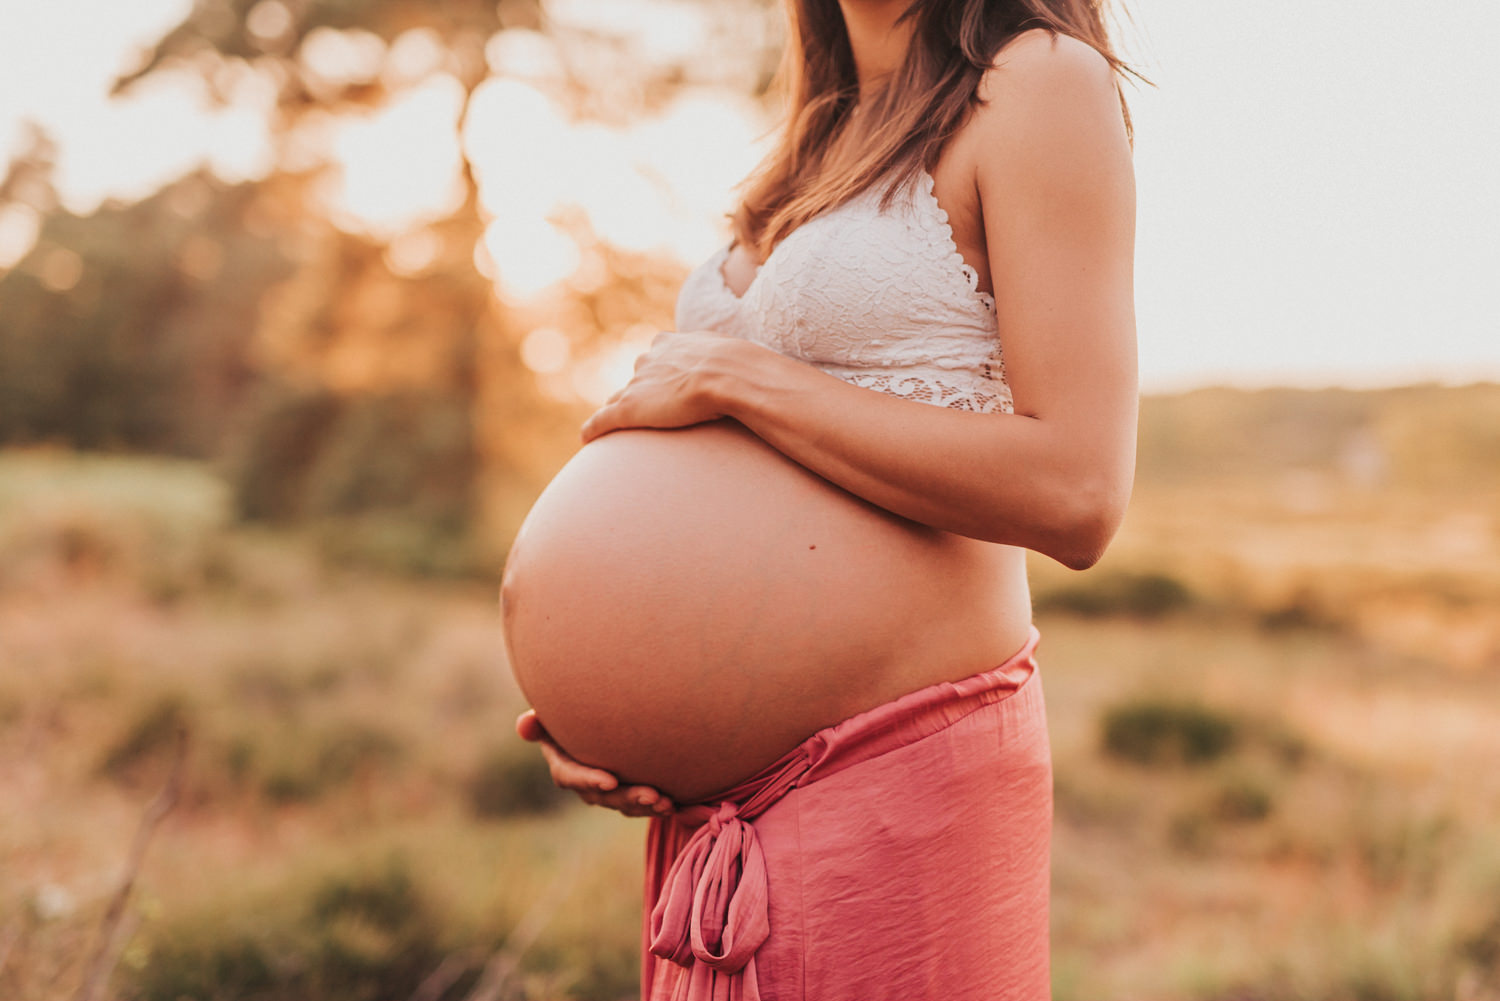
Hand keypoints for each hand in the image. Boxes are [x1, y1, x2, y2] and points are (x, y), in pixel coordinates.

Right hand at [515, 710, 674, 817]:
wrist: (606, 718)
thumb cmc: (575, 708)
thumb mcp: (554, 711)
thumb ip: (541, 719)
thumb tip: (524, 724)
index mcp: (564, 763)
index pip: (571, 776)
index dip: (589, 779)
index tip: (610, 779)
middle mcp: (586, 782)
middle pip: (604, 796)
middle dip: (627, 798)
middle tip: (651, 795)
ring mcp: (609, 790)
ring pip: (625, 804)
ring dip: (646, 806)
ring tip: (667, 803)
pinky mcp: (631, 790)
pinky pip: (643, 804)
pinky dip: (659, 805)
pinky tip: (678, 804)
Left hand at [579, 331, 733, 442]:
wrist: (728, 375)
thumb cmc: (738, 366)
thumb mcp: (730, 354)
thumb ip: (723, 359)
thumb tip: (744, 369)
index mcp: (668, 344)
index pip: (654, 361)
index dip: (656, 377)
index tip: (660, 391)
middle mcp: (648, 360)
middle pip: (634, 381)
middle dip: (636, 394)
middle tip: (641, 412)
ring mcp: (636, 385)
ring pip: (617, 399)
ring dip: (617, 412)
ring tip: (614, 429)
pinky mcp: (628, 408)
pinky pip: (602, 420)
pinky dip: (593, 429)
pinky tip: (586, 439)